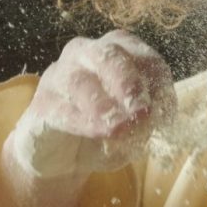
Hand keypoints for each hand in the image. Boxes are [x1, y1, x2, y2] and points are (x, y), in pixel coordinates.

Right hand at [8, 32, 175, 181]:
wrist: (63, 154)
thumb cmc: (106, 129)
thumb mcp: (134, 125)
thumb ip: (146, 118)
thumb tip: (154, 118)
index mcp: (120, 52)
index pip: (146, 58)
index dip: (159, 85)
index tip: (164, 113)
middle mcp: (88, 53)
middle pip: (110, 55)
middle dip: (129, 83)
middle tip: (141, 111)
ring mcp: (60, 74)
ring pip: (81, 80)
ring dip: (103, 106)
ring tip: (119, 128)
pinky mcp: (42, 101)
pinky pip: (60, 106)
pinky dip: (82, 121)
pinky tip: (97, 132)